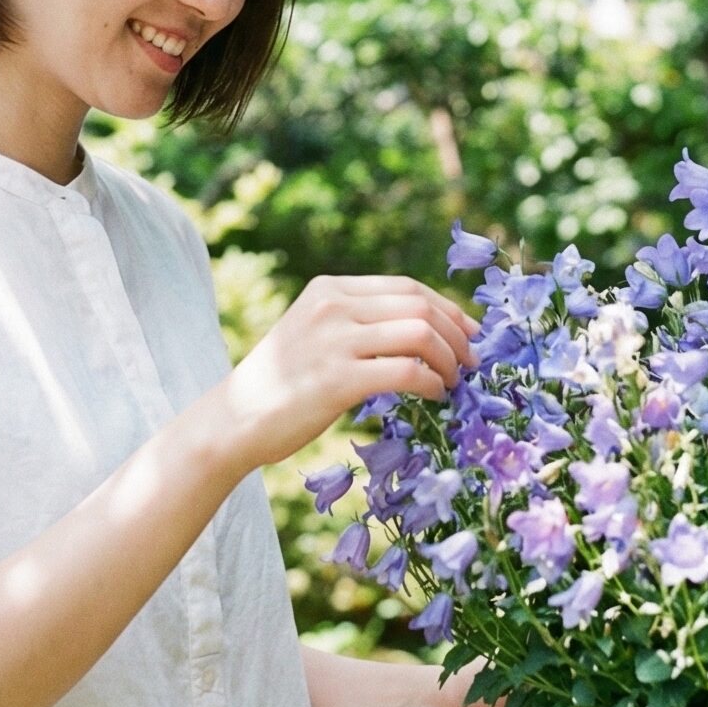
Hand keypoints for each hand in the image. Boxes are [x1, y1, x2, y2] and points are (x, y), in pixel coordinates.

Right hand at [218, 275, 480, 470]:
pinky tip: (436, 396)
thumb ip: (357, 321)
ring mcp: (334, 340)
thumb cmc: (281, 384)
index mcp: (329, 289)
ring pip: (419, 334)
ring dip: (449, 359)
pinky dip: (432, 382)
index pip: (406, 287)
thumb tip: (424, 330)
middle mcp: (332, 305)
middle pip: (419, 306)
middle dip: (457, 333)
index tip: (470, 331)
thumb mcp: (314, 332)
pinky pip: (406, 371)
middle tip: (472, 360)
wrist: (234, 419)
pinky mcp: (337, 379)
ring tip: (454, 380)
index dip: (447, 308)